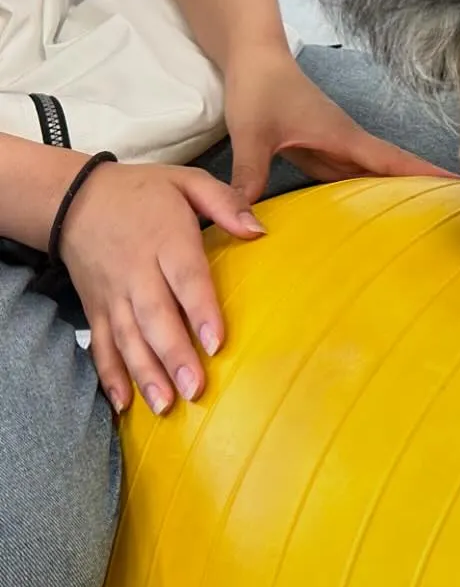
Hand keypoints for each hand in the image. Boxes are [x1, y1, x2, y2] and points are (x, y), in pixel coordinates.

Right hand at [60, 161, 264, 414]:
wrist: (73, 199)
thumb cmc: (143, 191)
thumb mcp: (187, 181)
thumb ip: (225, 203)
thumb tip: (259, 230)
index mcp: (166, 239)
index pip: (185, 278)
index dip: (200, 310)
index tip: (216, 342)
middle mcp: (137, 271)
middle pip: (155, 316)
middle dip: (174, 355)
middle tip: (195, 388)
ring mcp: (113, 294)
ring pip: (128, 338)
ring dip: (146, 373)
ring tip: (166, 405)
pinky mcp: (95, 308)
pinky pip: (100, 345)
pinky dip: (109, 375)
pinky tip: (124, 403)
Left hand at [224, 45, 453, 205]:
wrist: (253, 56)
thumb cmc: (259, 87)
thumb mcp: (251, 136)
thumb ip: (249, 180)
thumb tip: (250, 229)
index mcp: (343, 137)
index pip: (393, 161)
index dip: (425, 176)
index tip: (459, 190)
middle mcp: (346, 142)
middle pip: (391, 171)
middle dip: (419, 191)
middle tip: (449, 219)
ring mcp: (334, 145)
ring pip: (369, 175)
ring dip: (392, 194)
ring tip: (417, 224)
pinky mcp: (318, 149)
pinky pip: (346, 176)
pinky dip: (360, 193)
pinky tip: (364, 213)